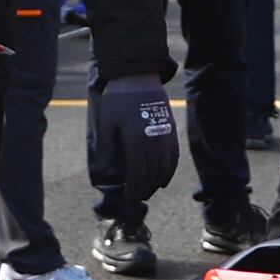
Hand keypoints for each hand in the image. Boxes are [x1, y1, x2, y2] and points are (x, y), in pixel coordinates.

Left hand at [87, 74, 178, 203]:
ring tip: (146, 191)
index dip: (133, 192)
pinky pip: (173, 158)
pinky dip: (168, 172)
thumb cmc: (118, 99)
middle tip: (135, 200)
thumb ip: (108, 149)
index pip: (137, 176)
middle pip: (150, 176)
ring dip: (155, 184)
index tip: (129, 203)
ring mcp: (165, 138)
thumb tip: (107, 172)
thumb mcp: (107, 123)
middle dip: (143, 191)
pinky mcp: (171, 132)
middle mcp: (154, 143)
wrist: (139, 76)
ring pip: (163, 170)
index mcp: (137, 143)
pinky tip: (162, 179)